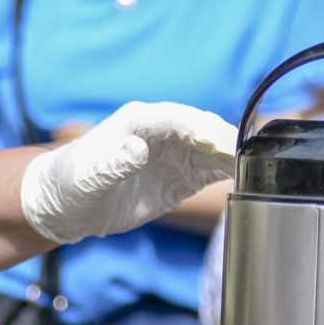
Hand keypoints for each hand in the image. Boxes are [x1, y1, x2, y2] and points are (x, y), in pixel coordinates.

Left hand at [19, 102, 235, 245]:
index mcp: (138, 122)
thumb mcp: (87, 176)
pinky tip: (246, 178)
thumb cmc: (71, 184)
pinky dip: (229, 171)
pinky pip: (210, 169)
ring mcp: (173, 153)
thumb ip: (113, 162)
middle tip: (247, 158)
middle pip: (202, 129)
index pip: (177, 119)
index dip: (201, 129)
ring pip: (211, 147)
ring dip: (232, 156)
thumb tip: (137, 148)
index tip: (222, 142)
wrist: (66, 205)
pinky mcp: (180, 175)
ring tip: (257, 168)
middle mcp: (161, 132)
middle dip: (225, 141)